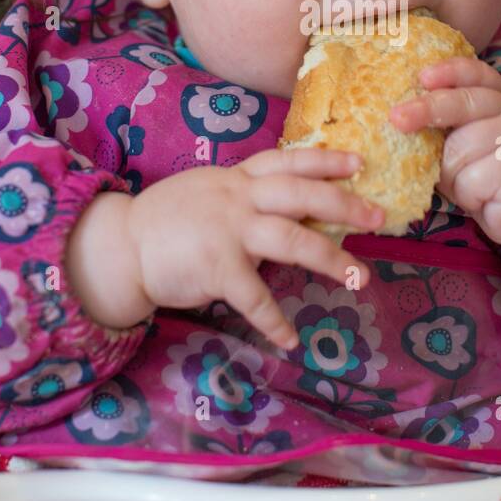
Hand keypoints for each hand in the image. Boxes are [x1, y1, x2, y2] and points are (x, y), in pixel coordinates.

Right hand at [67, 149, 382, 348]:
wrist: (122, 246)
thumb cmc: (168, 221)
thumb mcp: (209, 191)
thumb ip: (245, 193)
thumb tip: (291, 201)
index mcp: (237, 179)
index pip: (288, 161)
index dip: (326, 161)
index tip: (360, 162)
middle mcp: (238, 198)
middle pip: (302, 195)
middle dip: (345, 205)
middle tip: (379, 218)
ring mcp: (228, 231)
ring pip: (293, 240)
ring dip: (332, 260)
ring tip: (359, 278)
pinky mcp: (217, 268)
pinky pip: (255, 298)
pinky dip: (275, 322)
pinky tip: (290, 339)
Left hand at [388, 57, 500, 288]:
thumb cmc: (497, 177)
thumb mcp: (476, 143)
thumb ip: (453, 127)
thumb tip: (403, 120)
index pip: (476, 74)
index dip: (449, 72)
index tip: (422, 76)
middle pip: (461, 104)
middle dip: (426, 111)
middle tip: (396, 119)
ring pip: (456, 153)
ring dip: (452, 177)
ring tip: (473, 186)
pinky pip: (467, 182)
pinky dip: (466, 196)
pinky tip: (485, 199)